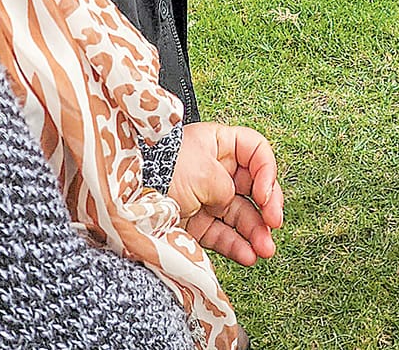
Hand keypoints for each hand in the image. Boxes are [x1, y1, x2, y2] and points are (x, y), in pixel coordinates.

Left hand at [169, 123, 285, 264]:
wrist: (125, 194)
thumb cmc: (160, 168)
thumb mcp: (202, 170)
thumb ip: (227, 186)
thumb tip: (230, 201)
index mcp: (217, 143)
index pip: (255, 151)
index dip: (267, 172)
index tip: (265, 193)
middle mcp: (214, 168)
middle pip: (253, 187)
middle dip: (266, 207)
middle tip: (273, 223)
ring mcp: (205, 197)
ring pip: (240, 215)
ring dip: (255, 232)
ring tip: (265, 249)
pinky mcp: (196, 222)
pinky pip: (222, 234)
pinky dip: (237, 245)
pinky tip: (248, 254)